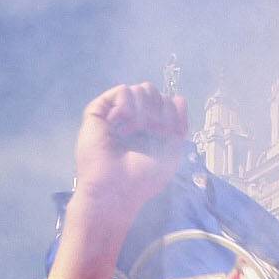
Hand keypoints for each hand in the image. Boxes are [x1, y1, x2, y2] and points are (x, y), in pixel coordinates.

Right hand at [73, 82, 187, 214]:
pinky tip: (119, 124)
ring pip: (139, 89)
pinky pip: (122, 90)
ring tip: (131, 132)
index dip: (170, 113)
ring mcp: (116, 115)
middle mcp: (132, 120)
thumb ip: (180, 124)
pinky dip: (126, 106)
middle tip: (149, 132)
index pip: (166, 102)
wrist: (116, 189)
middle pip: (153, 92)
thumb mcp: (172, 152)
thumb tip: (178, 98)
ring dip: (142, 111)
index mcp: (149, 129)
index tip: (164, 135)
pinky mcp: (98, 112)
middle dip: (157, 110)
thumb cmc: (143, 178)